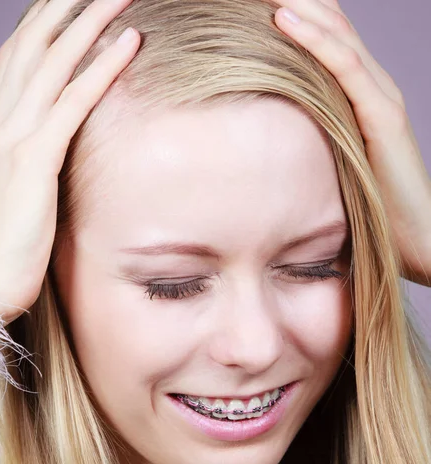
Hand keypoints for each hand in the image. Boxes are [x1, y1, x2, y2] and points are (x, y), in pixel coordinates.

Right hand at [0, 0, 139, 324]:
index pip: (20, 58)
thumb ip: (35, 159)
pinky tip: (128, 44)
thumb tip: (61, 145)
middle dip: (69, 7)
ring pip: (55, 63)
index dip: (46, 22)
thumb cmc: (6, 244)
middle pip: (36, 46)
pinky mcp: (34, 162)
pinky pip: (73, 104)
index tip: (75, 1)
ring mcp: (13, 139)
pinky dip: (102, 70)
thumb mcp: (20, 190)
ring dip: (90, 21)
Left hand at [274, 0, 430, 286]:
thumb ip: (311, 145)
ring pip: (338, 36)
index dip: (296, 14)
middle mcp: (373, 89)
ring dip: (300, 5)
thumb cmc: (373, 211)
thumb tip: (264, 151)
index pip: (327, 42)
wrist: (417, 238)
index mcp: (358, 98)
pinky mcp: (383, 117)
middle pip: (331, 27)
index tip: (252, 3)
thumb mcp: (332, 167)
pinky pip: (346, 68)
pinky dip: (316, 41)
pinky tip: (284, 19)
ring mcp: (381, 99)